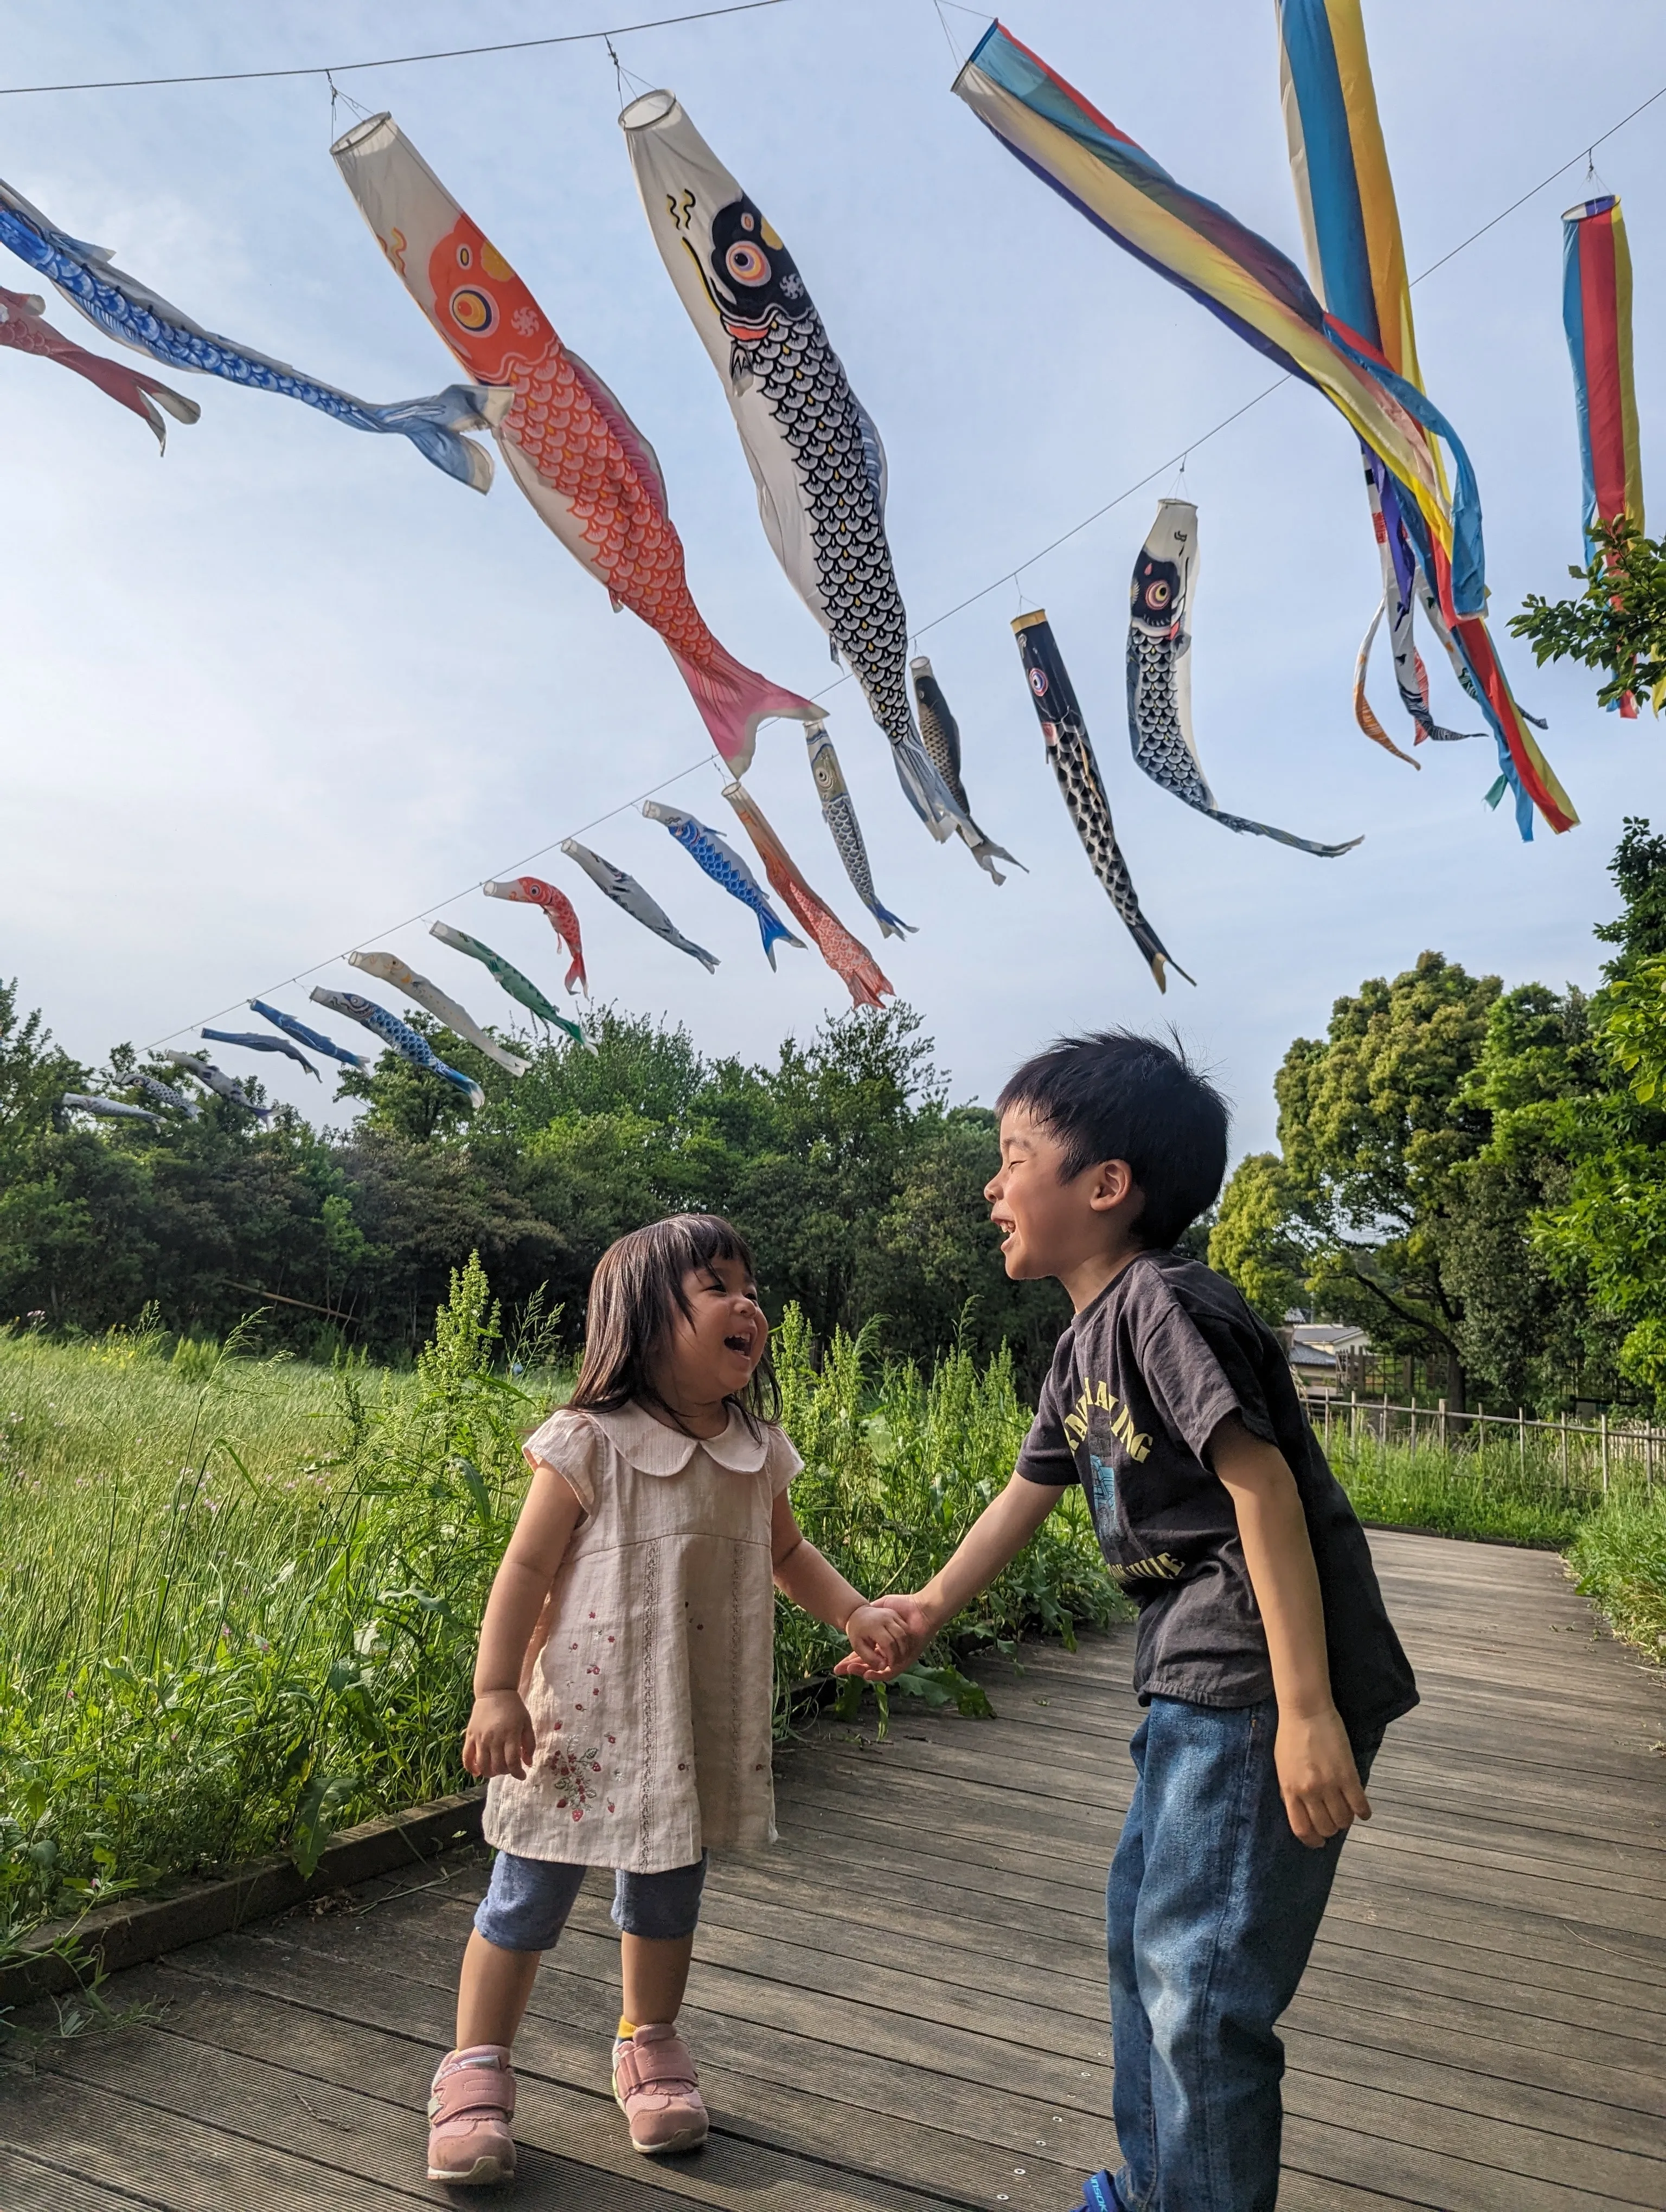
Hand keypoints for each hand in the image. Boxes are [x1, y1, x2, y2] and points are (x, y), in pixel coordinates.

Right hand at [463, 1688, 535, 1779]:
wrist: (495, 1691)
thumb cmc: (514, 1708)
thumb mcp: (527, 1723)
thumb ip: (529, 1744)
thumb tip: (528, 1764)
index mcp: (510, 1734)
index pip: (512, 1762)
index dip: (518, 1773)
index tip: (522, 1776)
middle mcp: (494, 1738)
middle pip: (498, 1766)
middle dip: (506, 1772)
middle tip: (509, 1768)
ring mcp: (480, 1738)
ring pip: (483, 1765)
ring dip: (490, 1773)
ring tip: (496, 1770)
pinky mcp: (470, 1736)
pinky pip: (466, 1757)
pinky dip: (471, 1768)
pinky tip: (477, 1772)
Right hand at [834, 1593, 934, 1680]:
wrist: (921, 1610)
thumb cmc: (903, 1605)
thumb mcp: (881, 1606)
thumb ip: (870, 1612)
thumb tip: (856, 1615)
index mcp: (880, 1641)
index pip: (862, 1654)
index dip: (849, 1660)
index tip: (837, 1666)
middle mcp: (886, 1651)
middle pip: (866, 1664)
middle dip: (852, 1668)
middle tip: (838, 1670)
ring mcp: (895, 1658)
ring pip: (876, 1670)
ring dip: (862, 1671)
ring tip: (850, 1669)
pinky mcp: (904, 1662)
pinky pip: (889, 1673)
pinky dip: (878, 1674)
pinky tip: (867, 1672)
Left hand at [1275, 1705, 1370, 1848]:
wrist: (1306, 1710)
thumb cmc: (1290, 1736)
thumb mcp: (1281, 1767)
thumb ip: (1288, 1790)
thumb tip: (1296, 1809)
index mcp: (1290, 1790)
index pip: (1302, 1829)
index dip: (1312, 1840)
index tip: (1319, 1842)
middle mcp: (1309, 1792)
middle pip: (1325, 1827)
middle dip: (1331, 1829)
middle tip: (1334, 1821)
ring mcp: (1329, 1784)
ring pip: (1343, 1819)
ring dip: (1346, 1820)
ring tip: (1347, 1812)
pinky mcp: (1348, 1774)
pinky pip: (1359, 1804)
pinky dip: (1363, 1812)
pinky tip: (1363, 1811)